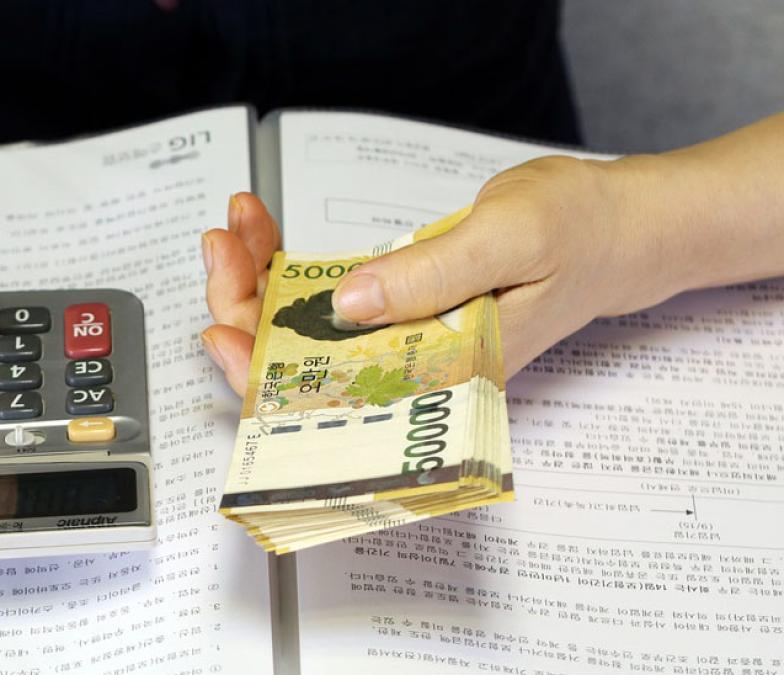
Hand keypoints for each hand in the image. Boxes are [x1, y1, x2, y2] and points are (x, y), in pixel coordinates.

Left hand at [201, 156, 687, 392]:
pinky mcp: (397, 309)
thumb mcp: (509, 240)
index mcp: (442, 374)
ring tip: (238, 226)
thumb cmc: (580, 235)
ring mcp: (401, 340)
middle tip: (224, 245)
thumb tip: (348, 306)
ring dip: (259, 282)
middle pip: (303, 364)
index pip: (334, 396)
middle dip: (246, 307)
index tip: (222, 325)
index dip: (265, 371)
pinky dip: (289, 267)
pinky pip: (328, 300)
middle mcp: (414, 368)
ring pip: (306, 331)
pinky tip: (267, 233)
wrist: (615, 228)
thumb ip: (430, 276)